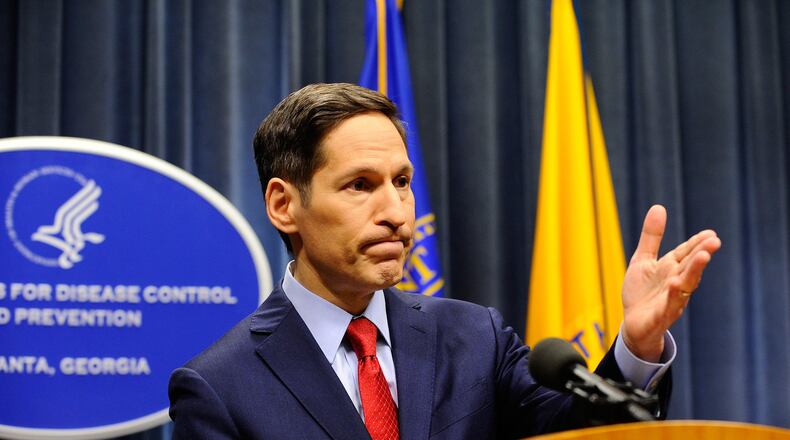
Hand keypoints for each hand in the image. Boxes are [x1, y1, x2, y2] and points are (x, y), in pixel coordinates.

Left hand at [621, 205, 720, 361]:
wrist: (633, 326)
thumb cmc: (642, 293)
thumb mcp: (643, 260)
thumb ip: (652, 237)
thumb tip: (659, 207)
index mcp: (671, 269)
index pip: (686, 254)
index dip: (697, 243)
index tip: (710, 233)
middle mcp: (675, 283)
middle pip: (690, 267)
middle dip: (701, 254)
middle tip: (714, 241)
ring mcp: (669, 300)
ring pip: (685, 286)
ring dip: (694, 272)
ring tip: (702, 258)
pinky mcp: (659, 316)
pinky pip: (667, 306)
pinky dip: (672, 296)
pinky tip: (675, 284)